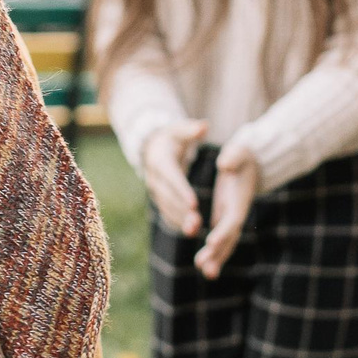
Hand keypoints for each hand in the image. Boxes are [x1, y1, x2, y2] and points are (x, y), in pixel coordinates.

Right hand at [140, 119, 208, 236]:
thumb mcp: (180, 129)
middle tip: (197, 223)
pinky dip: (177, 222)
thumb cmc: (172, 137)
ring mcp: (155, 190)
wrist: (153, 146)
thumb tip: (204, 126)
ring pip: (166, 208)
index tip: (194, 203)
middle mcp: (154, 177)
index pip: (172, 177)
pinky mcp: (158, 198)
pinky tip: (189, 231)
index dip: (181, 191)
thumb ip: (191, 129)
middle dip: (182, 211)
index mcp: (161, 160)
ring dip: (180, 220)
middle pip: (168, 197)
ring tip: (195, 230)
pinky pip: (166, 212)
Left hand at [193, 145, 258, 279]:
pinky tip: (203, 266)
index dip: (223, 230)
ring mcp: (231, 218)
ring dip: (216, 258)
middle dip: (218, 253)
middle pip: (229, 237)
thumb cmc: (242, 157)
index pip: (232, 219)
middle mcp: (237, 213)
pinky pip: (219, 240)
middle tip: (206, 268)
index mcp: (239, 200)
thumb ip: (233, 156)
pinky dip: (213, 253)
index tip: (211, 241)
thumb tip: (224, 164)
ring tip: (206, 273)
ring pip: (225, 243)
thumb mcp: (238, 152)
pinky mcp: (224, 219)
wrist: (251, 164)